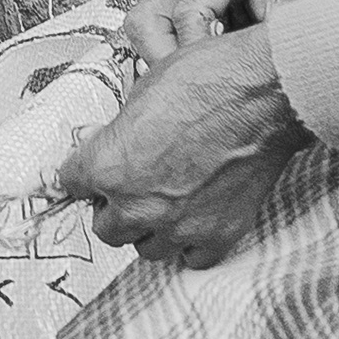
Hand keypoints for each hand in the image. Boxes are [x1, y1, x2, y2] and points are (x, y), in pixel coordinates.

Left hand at [58, 30, 311, 266]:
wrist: (267, 94)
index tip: (96, 171)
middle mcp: (137, 204)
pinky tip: (198, 219)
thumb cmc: (212, 80)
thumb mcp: (144, 91)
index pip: (71, 185)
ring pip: (147, 248)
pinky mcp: (218, 234)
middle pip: (106, 228)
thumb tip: (120, 142)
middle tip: (133, 187)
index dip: (86, 174)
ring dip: (152, 229)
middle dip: (116, 207)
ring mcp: (179, 225)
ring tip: (168, 204)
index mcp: (108, 165)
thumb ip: (122, 132)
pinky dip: (192, 243)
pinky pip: (192, 258)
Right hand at [125, 0, 338, 68]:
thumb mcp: (297, 28)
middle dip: (166, 60)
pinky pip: (165, 26)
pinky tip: (213, 67)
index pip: (185, 15)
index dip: (196, 57)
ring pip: (149, 24)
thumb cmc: (331, 0)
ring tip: (206, 79)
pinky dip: (180, 52)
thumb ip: (253, 50)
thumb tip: (210, 83)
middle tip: (198, 88)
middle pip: (148, 18)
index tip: (218, 84)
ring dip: (170, 58)